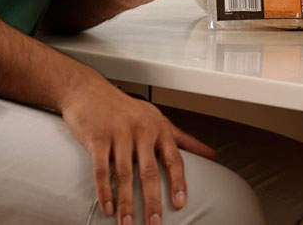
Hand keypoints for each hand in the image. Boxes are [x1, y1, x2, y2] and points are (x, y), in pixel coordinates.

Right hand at [58, 72, 214, 224]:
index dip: (178, 182)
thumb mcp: (160, 120)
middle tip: (155, 222)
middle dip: (152, 200)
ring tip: (129, 223)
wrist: (89, 92)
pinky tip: (108, 208)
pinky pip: (101, 170)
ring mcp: (119, 135)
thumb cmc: (127, 109)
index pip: (174, 159)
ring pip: (124, 175)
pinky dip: (104, 191)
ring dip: (127, 202)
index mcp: (160, 129)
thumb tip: (212, 154)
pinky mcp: (97, 139)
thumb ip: (185, 140)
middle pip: (149, 171)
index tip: (180, 203)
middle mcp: (142, 131)